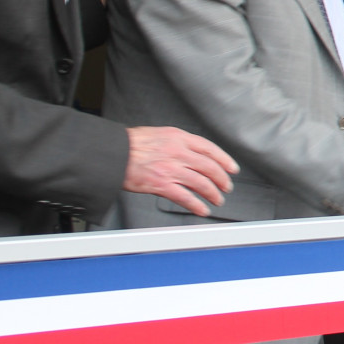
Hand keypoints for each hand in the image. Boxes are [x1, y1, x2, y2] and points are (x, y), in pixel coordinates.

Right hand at [123, 126, 237, 216]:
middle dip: (222, 180)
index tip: (232, 169)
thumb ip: (179, 143)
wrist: (111, 153)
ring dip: (213, 193)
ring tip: (217, 200)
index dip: (224, 160)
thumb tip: (195, 153)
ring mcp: (170, 169)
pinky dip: (196, 205)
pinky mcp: (160, 184)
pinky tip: (202, 209)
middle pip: (209, 167)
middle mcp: (178, 152)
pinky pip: (185, 197)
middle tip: (226, 187)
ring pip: (201, 183)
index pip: (210, 149)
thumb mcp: (160, 134)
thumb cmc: (132, 144)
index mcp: (179, 138)